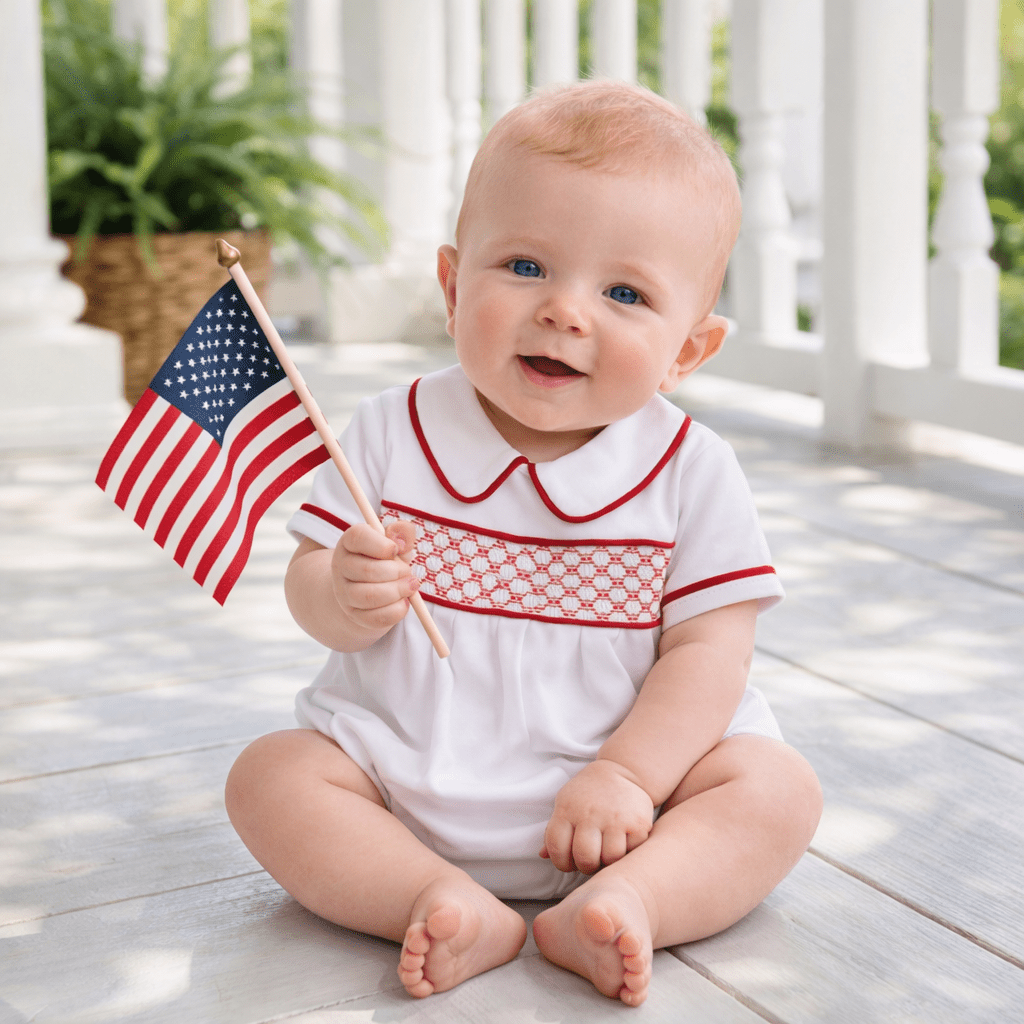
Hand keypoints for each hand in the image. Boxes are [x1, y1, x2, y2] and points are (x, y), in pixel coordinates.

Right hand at [331, 520, 419, 636]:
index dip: (382, 544)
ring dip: (397, 592)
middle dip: (397, 572)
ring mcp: (344, 592)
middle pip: (367, 570)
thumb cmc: (385, 560)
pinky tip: (404, 602)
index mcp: (349, 542)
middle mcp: (341, 566)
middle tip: (408, 572)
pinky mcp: (354, 614)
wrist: (369, 588)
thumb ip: (402, 533)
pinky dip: (396, 610)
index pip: (358, 537)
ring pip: (370, 596)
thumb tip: (402, 541)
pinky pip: (376, 617)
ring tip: (410, 587)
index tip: (396, 549)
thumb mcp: (395, 543)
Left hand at [541, 760, 654, 874]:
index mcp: (567, 810)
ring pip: (610, 859)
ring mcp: (615, 818)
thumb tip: (542, 855)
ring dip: (608, 861)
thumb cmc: (587, 794)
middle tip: (590, 859)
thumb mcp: (566, 804)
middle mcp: (590, 813)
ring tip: (606, 850)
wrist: (621, 771)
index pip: (557, 848)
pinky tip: (624, 841)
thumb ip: (554, 831)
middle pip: (585, 858)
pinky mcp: (638, 823)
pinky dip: (628, 852)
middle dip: (586, 866)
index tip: (569, 862)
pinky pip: (632, 852)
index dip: (561, 863)